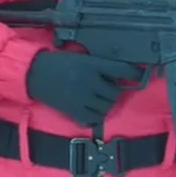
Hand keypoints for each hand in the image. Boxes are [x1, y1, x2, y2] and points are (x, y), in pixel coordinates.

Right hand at [26, 51, 141, 125]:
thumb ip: (98, 65)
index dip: (133, 74)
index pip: (119, 69)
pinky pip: (93, 119)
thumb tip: (118, 75)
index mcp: (90, 64)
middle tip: (108, 88)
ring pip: (106, 107)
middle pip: (114, 93)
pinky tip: (91, 109)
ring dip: (106, 104)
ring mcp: (81, 98)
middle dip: (114, 91)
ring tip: (99, 98)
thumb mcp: (80, 57)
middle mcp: (88, 81)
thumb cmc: (59, 62)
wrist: (35, 74)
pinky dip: (95, 116)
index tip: (140, 75)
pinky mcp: (72, 111)